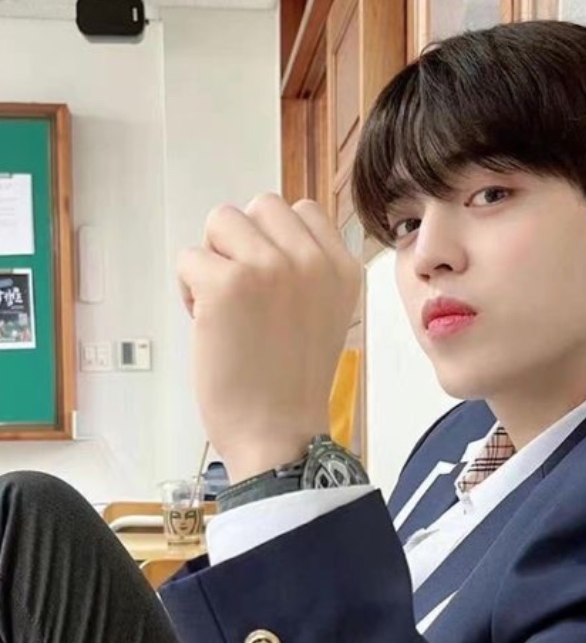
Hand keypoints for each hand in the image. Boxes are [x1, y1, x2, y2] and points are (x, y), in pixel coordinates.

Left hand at [177, 195, 361, 483]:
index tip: (268, 287)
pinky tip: (205, 323)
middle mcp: (311, 260)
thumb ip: (307, 272)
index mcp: (342, 268)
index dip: (273, 242)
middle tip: (243, 296)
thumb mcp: (325, 315)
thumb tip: (263, 238)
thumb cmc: (293, 386)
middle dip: (241, 244)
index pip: (300, 211)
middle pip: (259, 206)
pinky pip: (188, 258)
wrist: (278, 436)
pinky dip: (187, 290)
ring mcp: (269, 268)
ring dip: (212, 260)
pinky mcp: (226, 285)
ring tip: (222, 307)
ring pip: (221, 221)